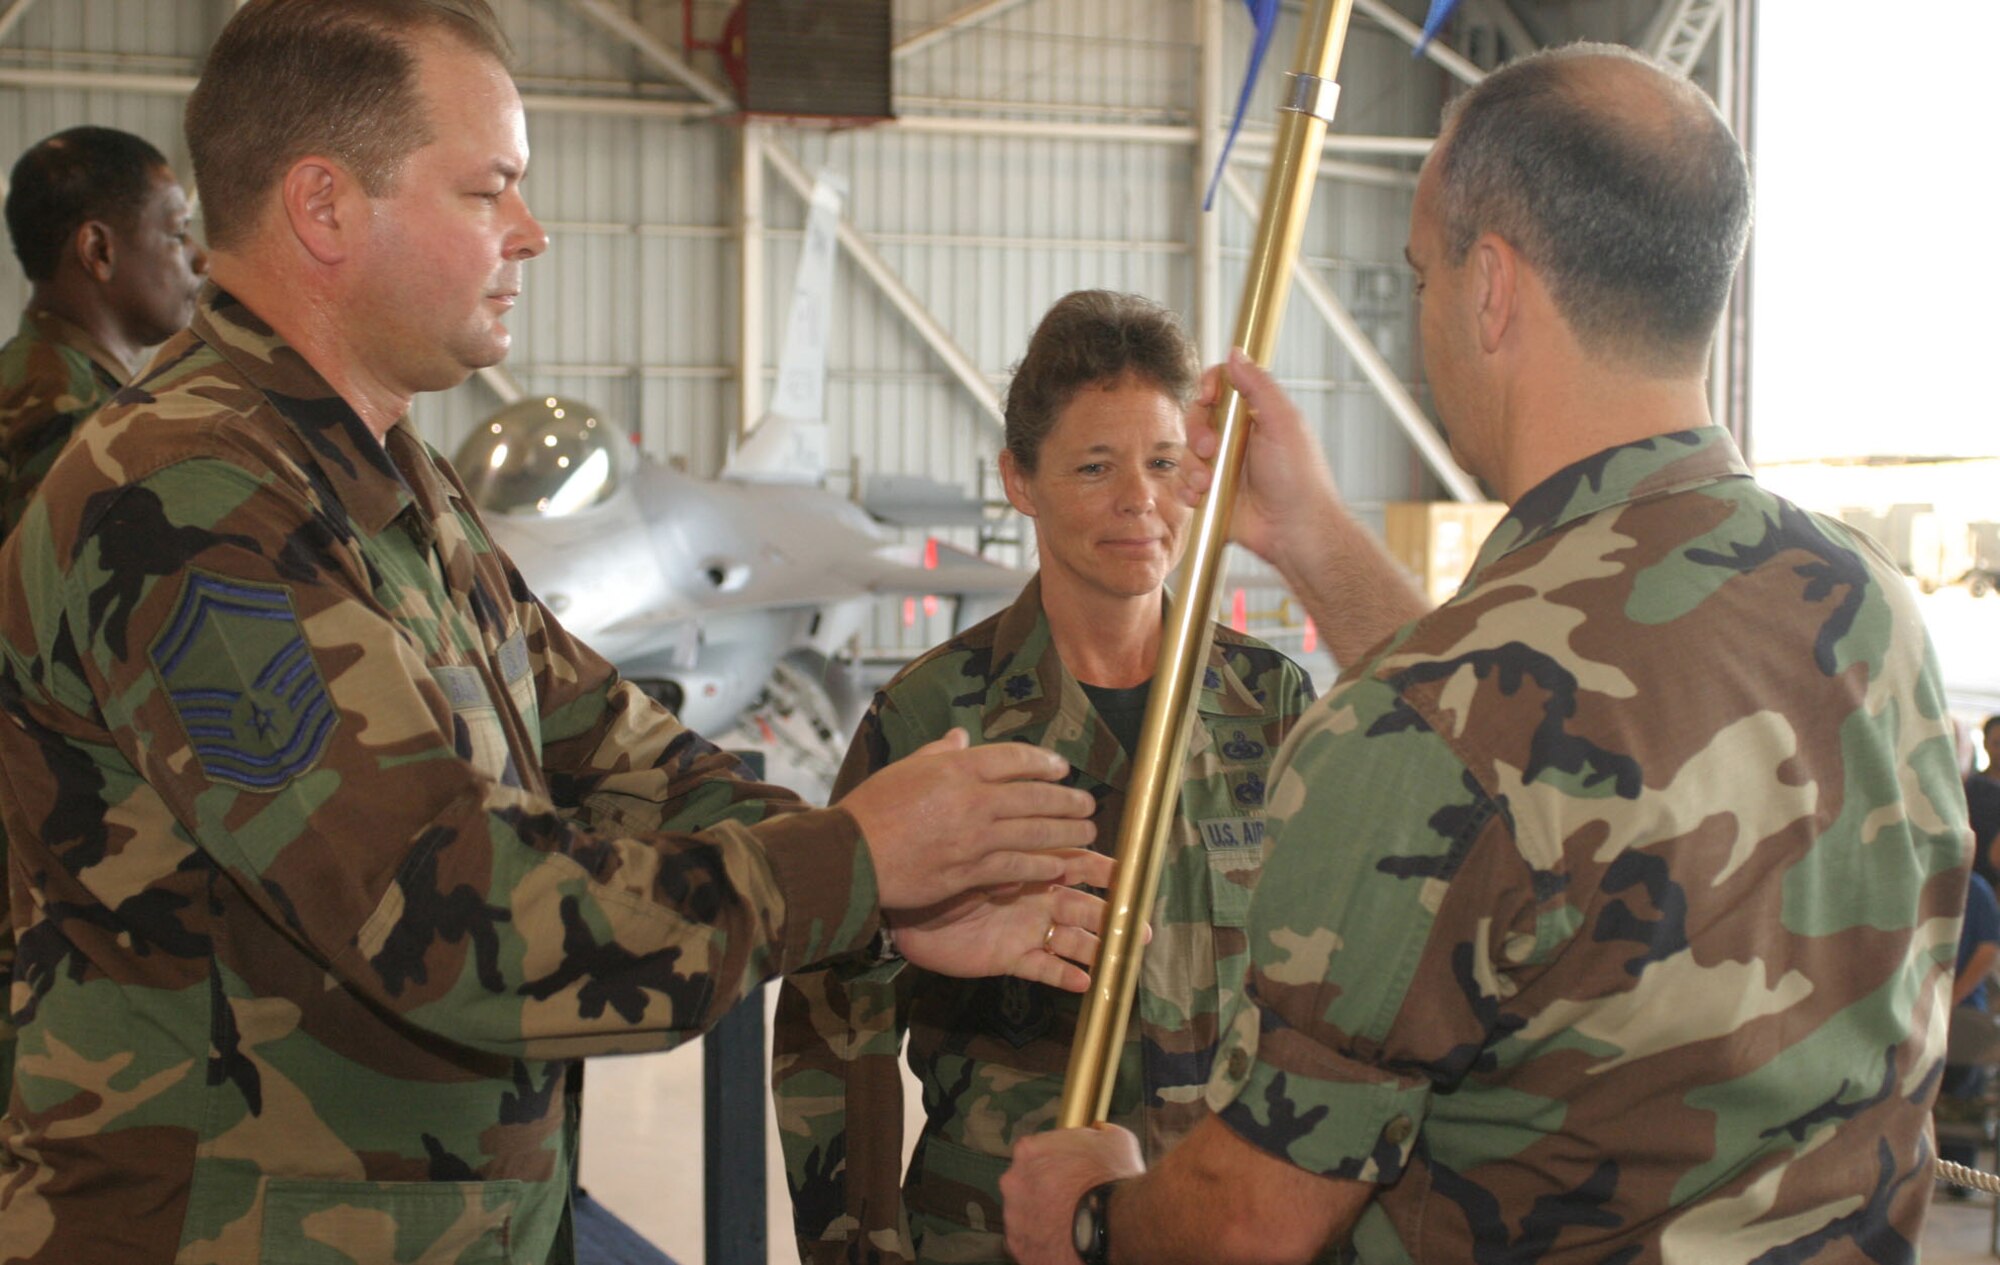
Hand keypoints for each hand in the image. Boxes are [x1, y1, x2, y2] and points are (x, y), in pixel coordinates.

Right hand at [842, 729, 1097, 908]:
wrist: (850, 856)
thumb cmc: (871, 809)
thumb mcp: (904, 767)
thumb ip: (939, 753)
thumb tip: (961, 736)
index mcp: (956, 768)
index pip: (1014, 758)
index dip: (1044, 762)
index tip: (1063, 768)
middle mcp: (972, 799)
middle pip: (1035, 795)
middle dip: (1067, 799)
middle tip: (1089, 803)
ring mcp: (974, 837)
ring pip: (1034, 832)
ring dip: (1066, 832)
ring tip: (1088, 833)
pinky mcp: (970, 872)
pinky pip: (1017, 866)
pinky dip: (1042, 866)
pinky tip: (1059, 866)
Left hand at [889, 848, 1116, 988]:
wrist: (904, 907)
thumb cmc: (939, 868)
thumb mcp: (975, 853)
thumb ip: (1004, 853)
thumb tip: (1030, 862)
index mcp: (1031, 867)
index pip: (1078, 864)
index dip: (1106, 871)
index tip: (1132, 876)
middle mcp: (1036, 899)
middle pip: (1085, 906)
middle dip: (1116, 915)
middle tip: (1143, 926)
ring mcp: (1026, 930)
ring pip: (1073, 940)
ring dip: (1101, 948)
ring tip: (1124, 958)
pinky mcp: (1010, 958)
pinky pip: (1044, 968)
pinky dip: (1064, 976)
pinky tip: (1086, 983)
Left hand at [1002, 1124, 1145, 1264]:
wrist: (1114, 1228)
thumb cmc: (1112, 1182)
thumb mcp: (1114, 1140)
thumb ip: (1097, 1132)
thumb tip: (1099, 1131)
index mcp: (1030, 1151)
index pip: (1035, 1151)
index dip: (1056, 1161)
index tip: (1070, 1171)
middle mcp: (1014, 1182)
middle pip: (1026, 1182)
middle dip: (1045, 1189)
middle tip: (1071, 1197)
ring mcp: (1014, 1217)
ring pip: (1025, 1213)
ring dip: (1042, 1215)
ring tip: (1071, 1221)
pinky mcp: (1019, 1247)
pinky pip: (1028, 1241)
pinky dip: (1043, 1241)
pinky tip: (1065, 1238)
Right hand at [1179, 349, 1345, 572]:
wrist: (1296, 530)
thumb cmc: (1300, 479)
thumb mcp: (1283, 422)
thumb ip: (1259, 385)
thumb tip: (1236, 353)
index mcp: (1255, 416)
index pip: (1221, 388)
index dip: (1208, 387)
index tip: (1208, 398)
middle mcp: (1236, 439)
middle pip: (1197, 417)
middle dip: (1197, 431)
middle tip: (1211, 448)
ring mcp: (1223, 467)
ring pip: (1187, 452)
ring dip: (1192, 465)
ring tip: (1209, 482)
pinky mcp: (1212, 494)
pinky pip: (1185, 484)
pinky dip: (1188, 489)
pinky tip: (1202, 496)